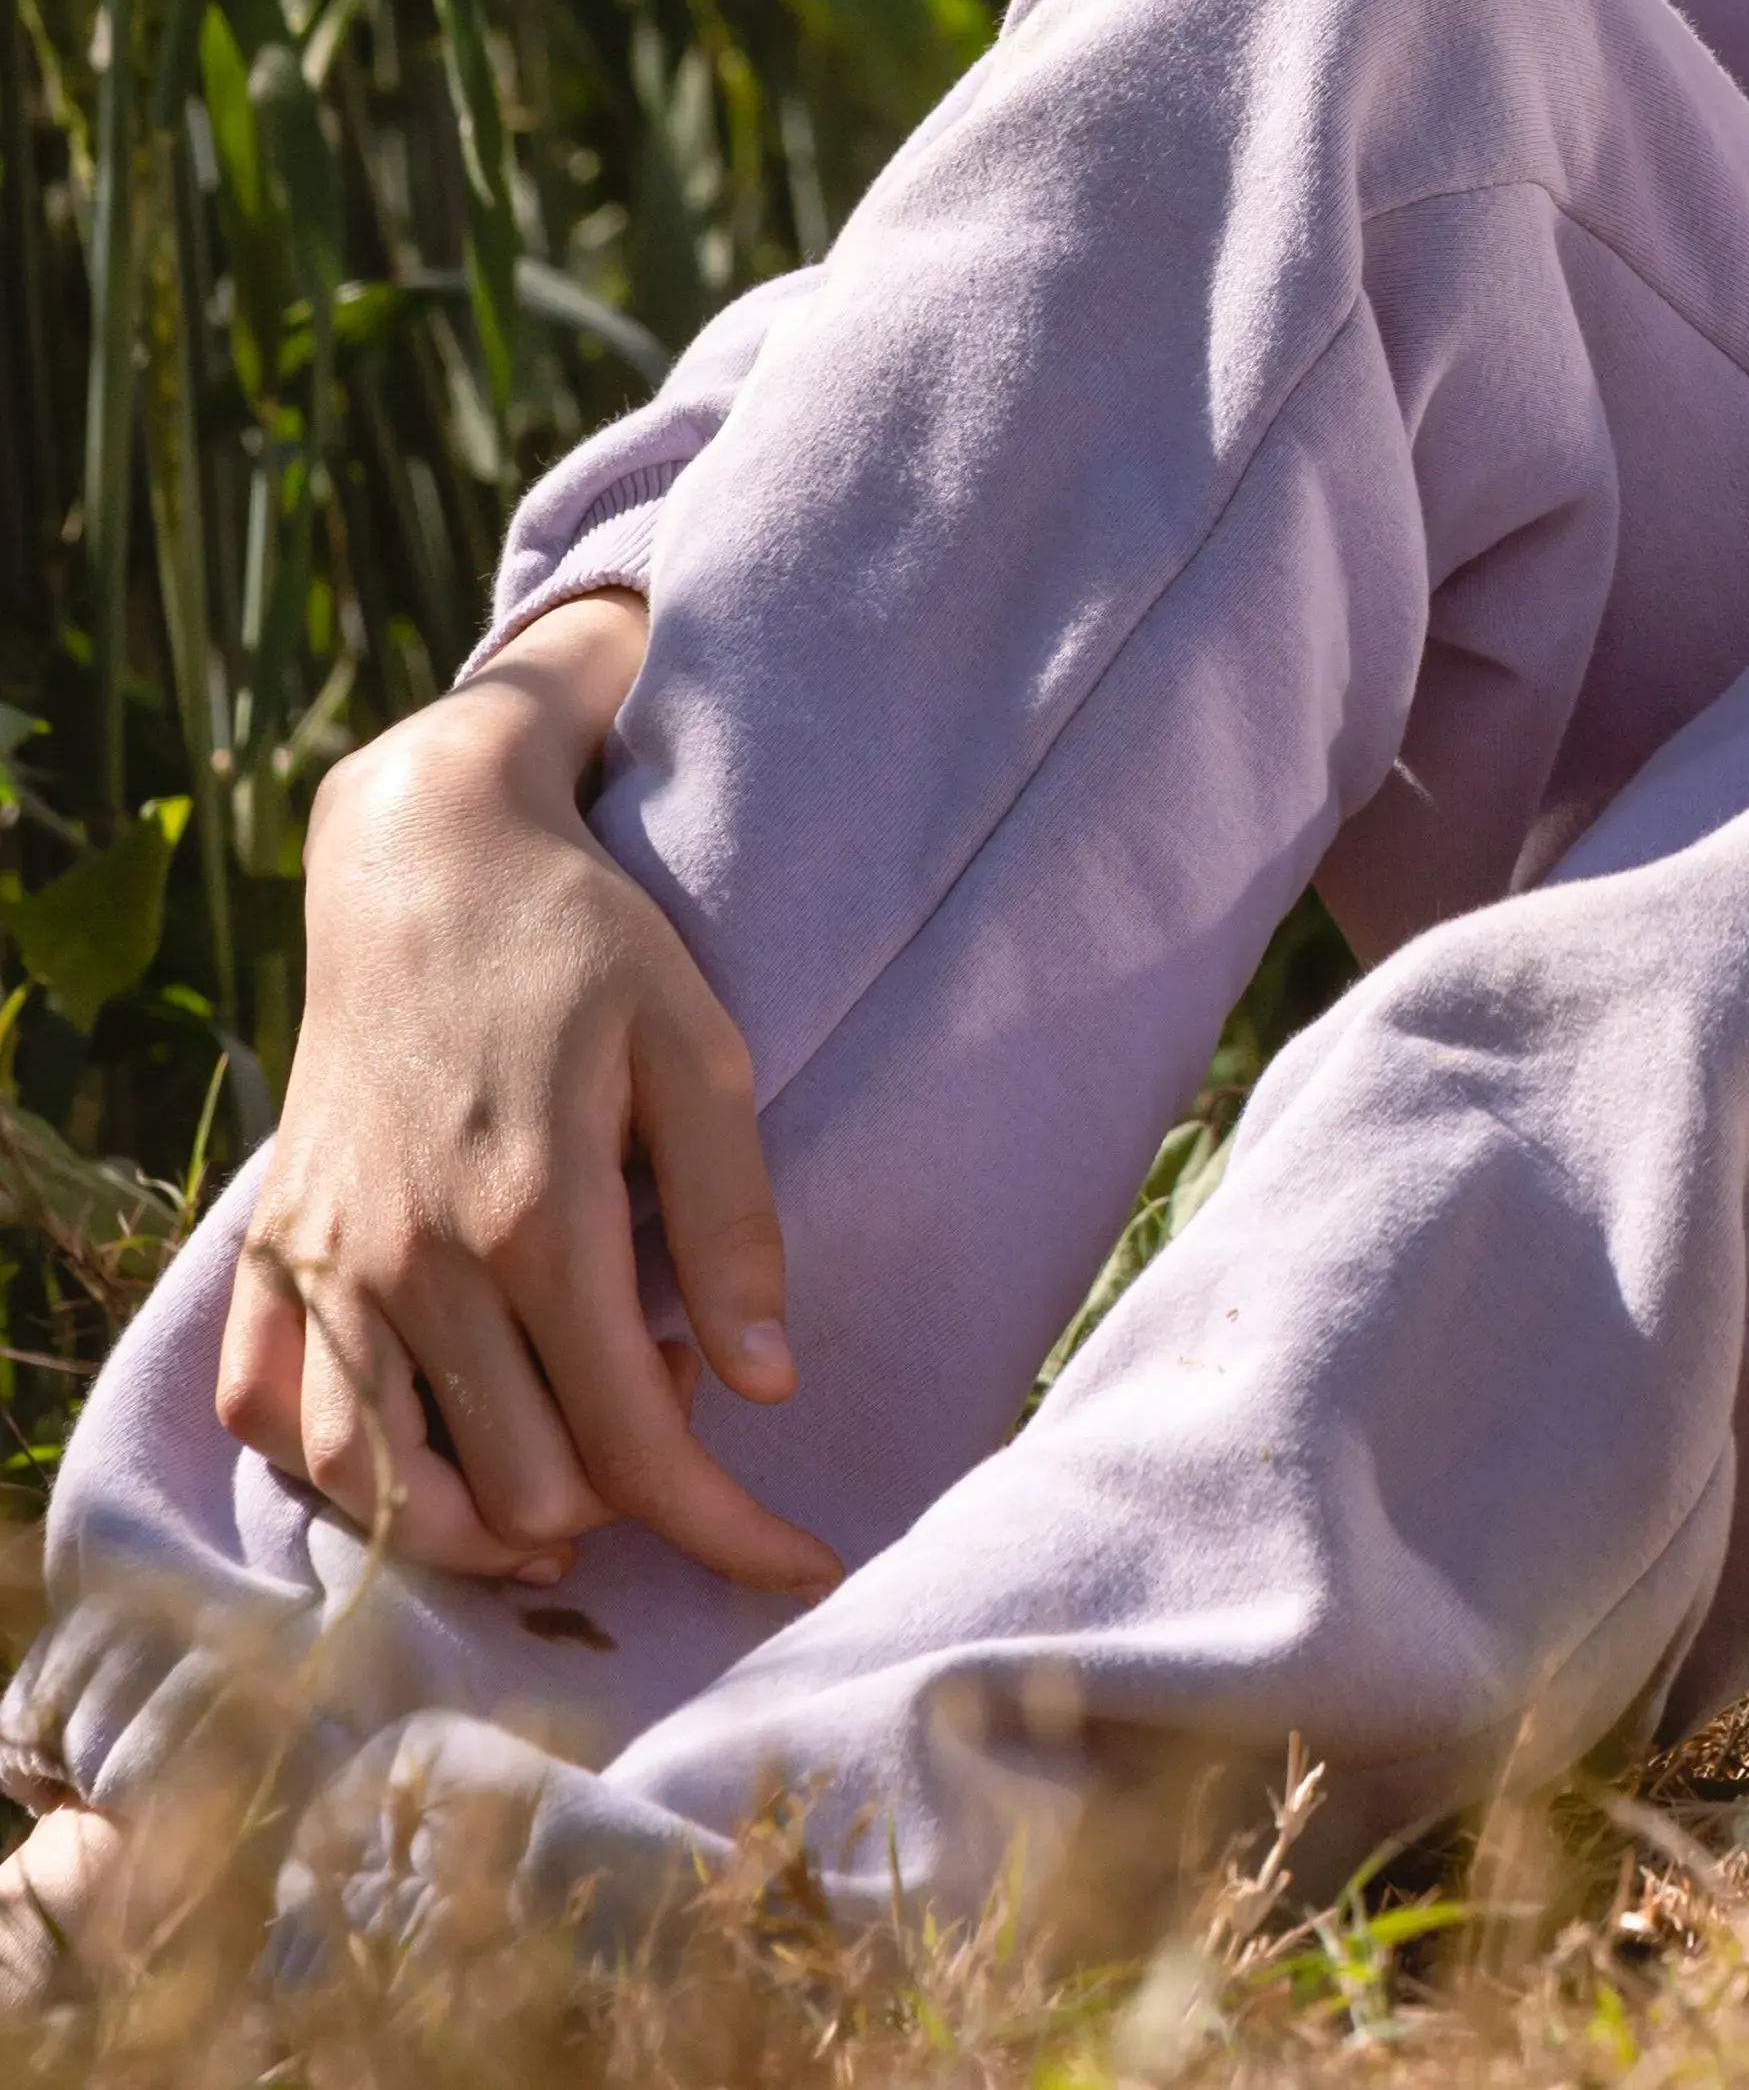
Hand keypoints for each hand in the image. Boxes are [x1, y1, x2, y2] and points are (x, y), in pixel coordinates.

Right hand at [214, 596, 836, 1594]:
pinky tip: (427, 1440)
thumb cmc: (582, 947)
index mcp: (536, 1219)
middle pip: (520, 1492)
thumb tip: (764, 1388)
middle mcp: (411, 1265)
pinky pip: (274, 1427)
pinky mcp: (268, 1256)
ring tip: (566, 1468)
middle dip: (620, 1498)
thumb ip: (731, 1222)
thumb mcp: (699, 1050)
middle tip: (671, 1412)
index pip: (634, 1447)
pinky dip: (347, 1473)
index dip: (724, 1529)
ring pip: (386, 1495)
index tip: (799, 1566)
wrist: (423, 863)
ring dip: (486, 1518)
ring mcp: (324, 1266)